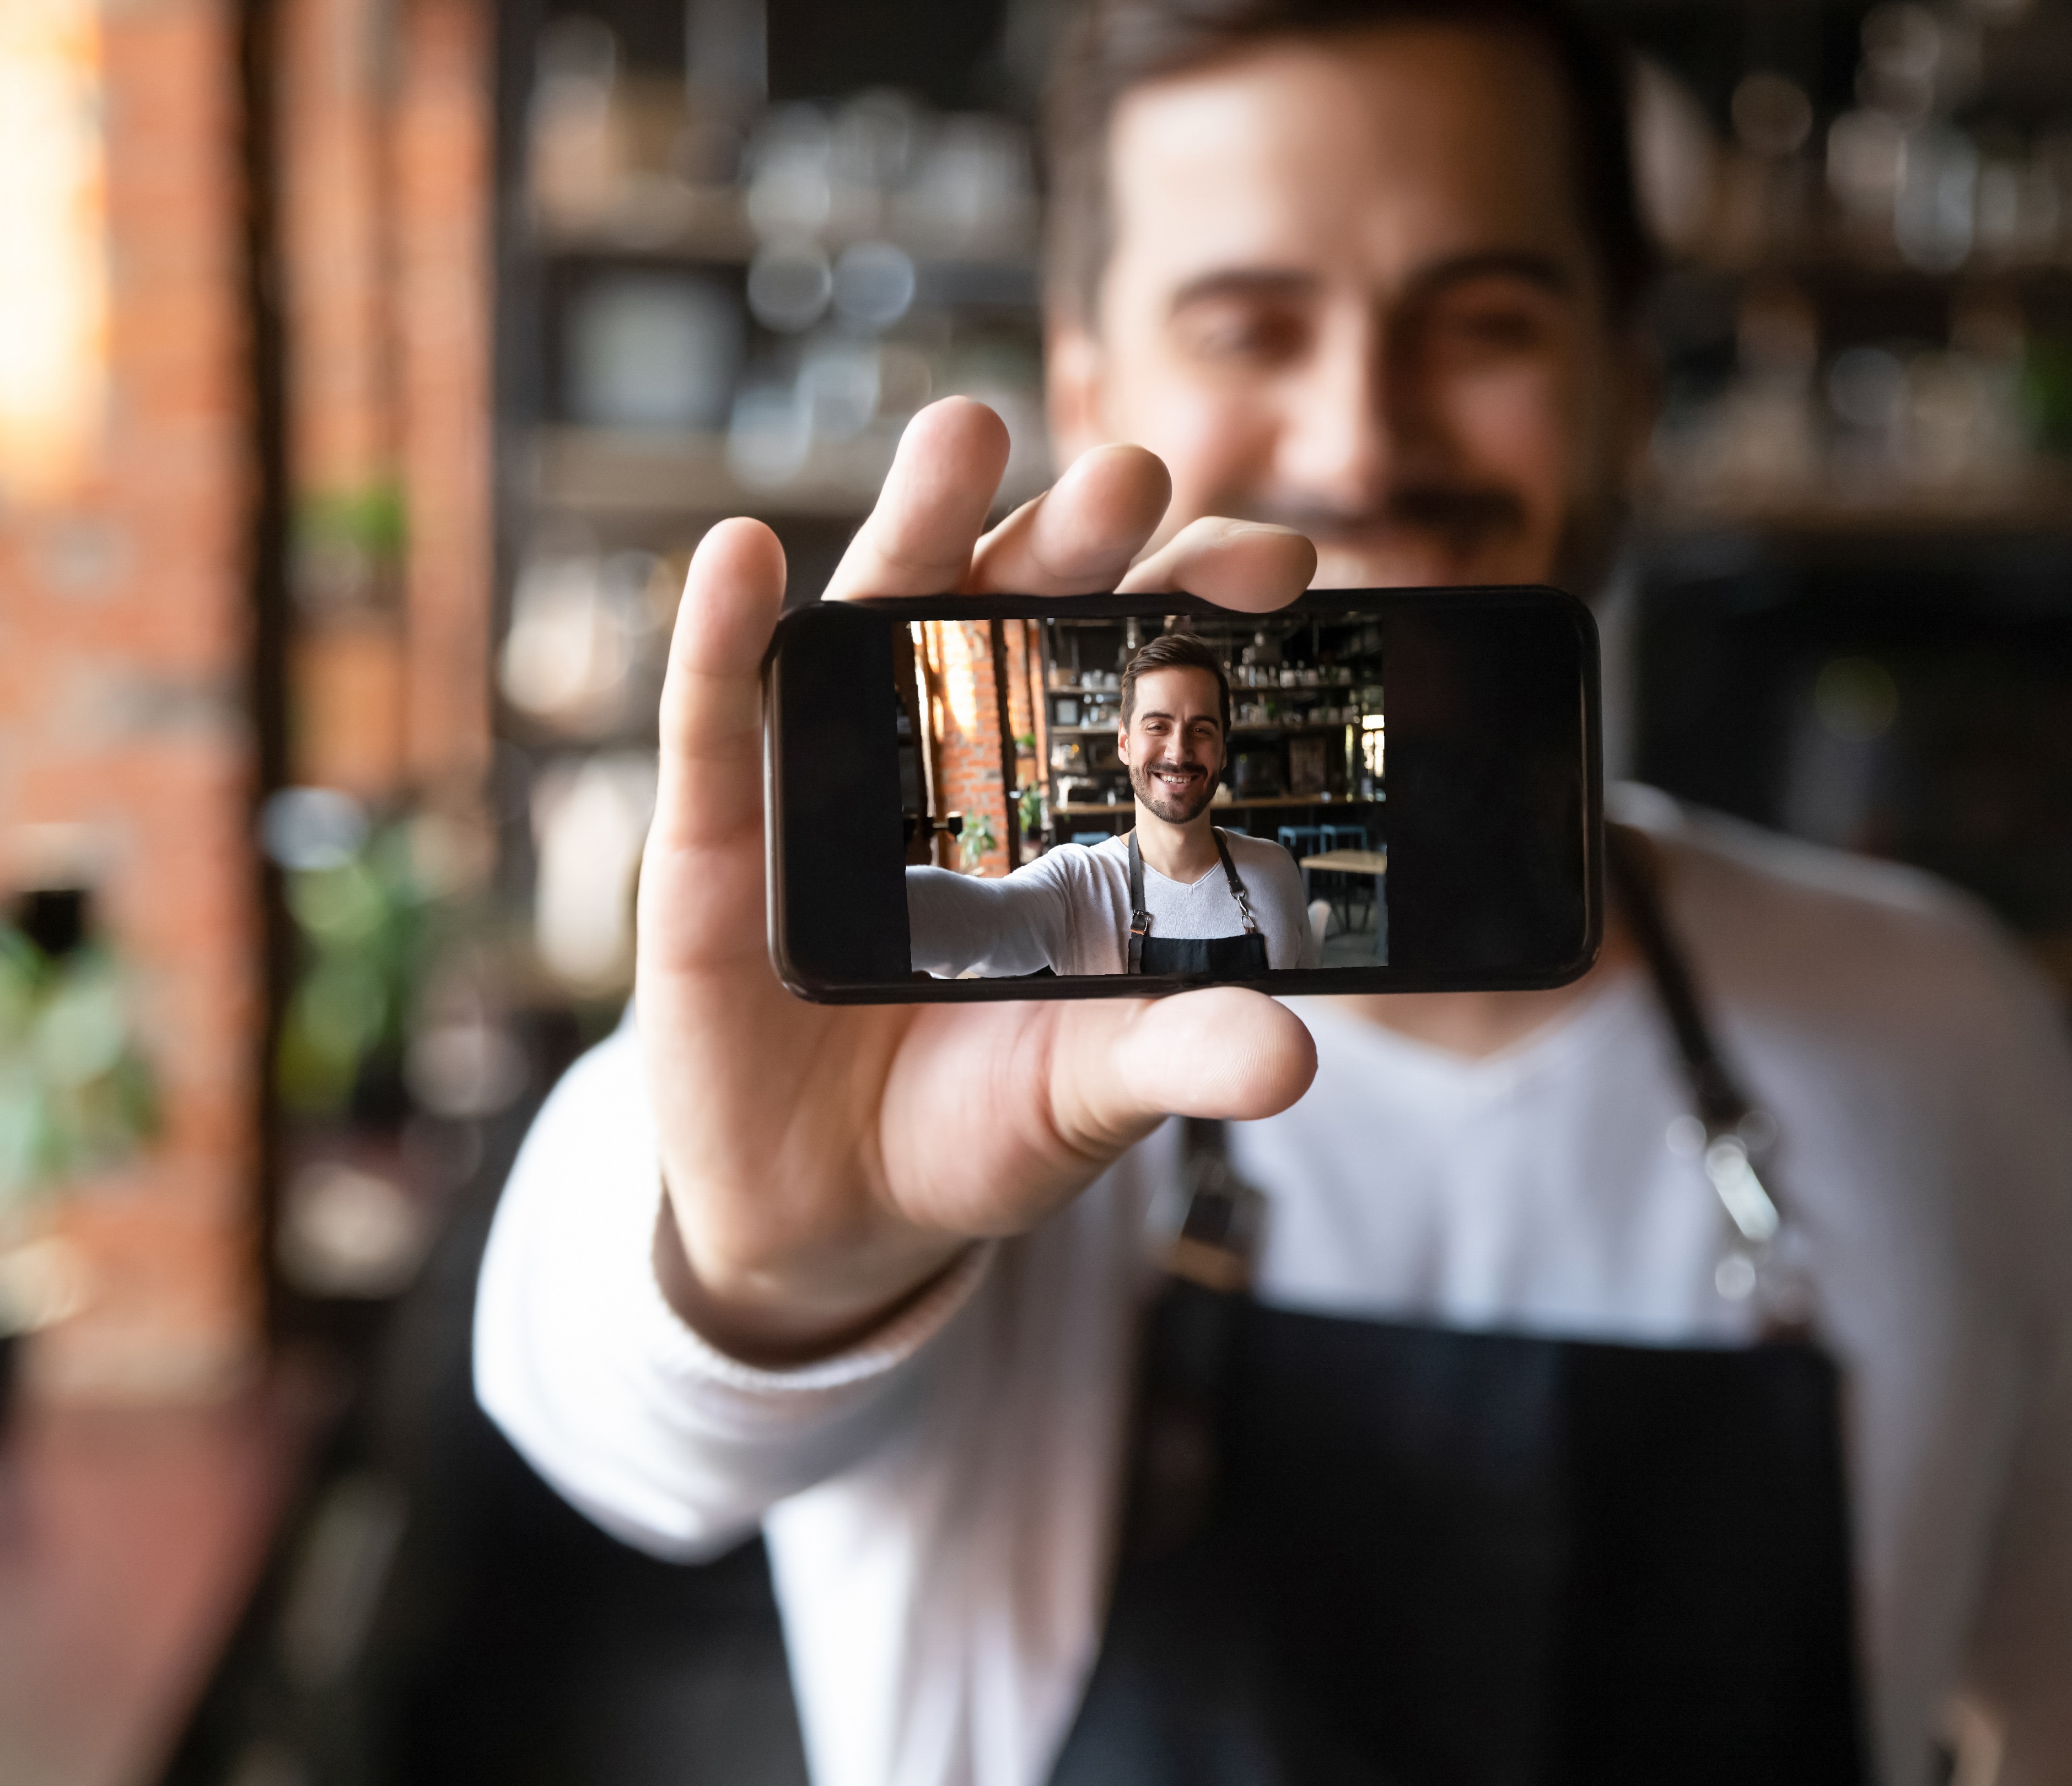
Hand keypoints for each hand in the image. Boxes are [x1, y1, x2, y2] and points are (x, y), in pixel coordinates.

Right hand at [639, 398, 1319, 1364]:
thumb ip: (1179, 1057)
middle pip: (1013, 609)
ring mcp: (825, 778)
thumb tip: (1294, 1058)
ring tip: (963, 434)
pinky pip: (714, 718)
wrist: (837, 1216)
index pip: (1134, 669)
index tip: (1281, 562)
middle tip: (1135, 476)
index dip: (1194, 605)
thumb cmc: (978, 1123)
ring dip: (915, 523)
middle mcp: (948, 753)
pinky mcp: (716, 837)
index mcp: (1058, 794)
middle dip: (1072, 536)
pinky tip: (747, 553)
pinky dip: (723, 634)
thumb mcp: (1088, 1093)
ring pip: (870, 620)